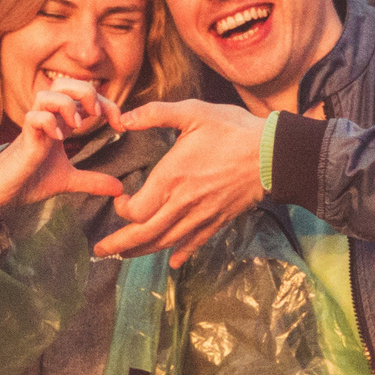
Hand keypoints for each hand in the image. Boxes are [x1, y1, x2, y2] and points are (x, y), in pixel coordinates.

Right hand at [0, 78, 128, 218]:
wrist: (5, 193)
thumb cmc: (31, 180)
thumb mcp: (69, 180)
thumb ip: (93, 180)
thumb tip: (120, 189)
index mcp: (59, 122)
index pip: (84, 98)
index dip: (106, 104)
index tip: (120, 125)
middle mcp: (47, 119)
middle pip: (63, 83)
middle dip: (85, 91)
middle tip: (97, 114)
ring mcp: (34, 127)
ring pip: (47, 94)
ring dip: (66, 104)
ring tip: (76, 126)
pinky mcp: (24, 139)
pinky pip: (33, 118)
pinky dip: (49, 123)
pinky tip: (58, 139)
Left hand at [94, 99, 269, 266]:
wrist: (273, 153)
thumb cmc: (233, 130)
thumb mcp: (193, 112)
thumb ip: (155, 114)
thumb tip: (123, 119)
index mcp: (172, 178)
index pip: (137, 210)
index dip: (123, 210)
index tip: (121, 200)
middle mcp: (183, 203)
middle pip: (145, 234)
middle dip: (119, 244)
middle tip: (100, 250)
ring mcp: (202, 215)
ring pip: (166, 242)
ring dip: (143, 251)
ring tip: (125, 255)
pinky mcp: (218, 220)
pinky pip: (195, 243)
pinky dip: (181, 253)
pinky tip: (173, 262)